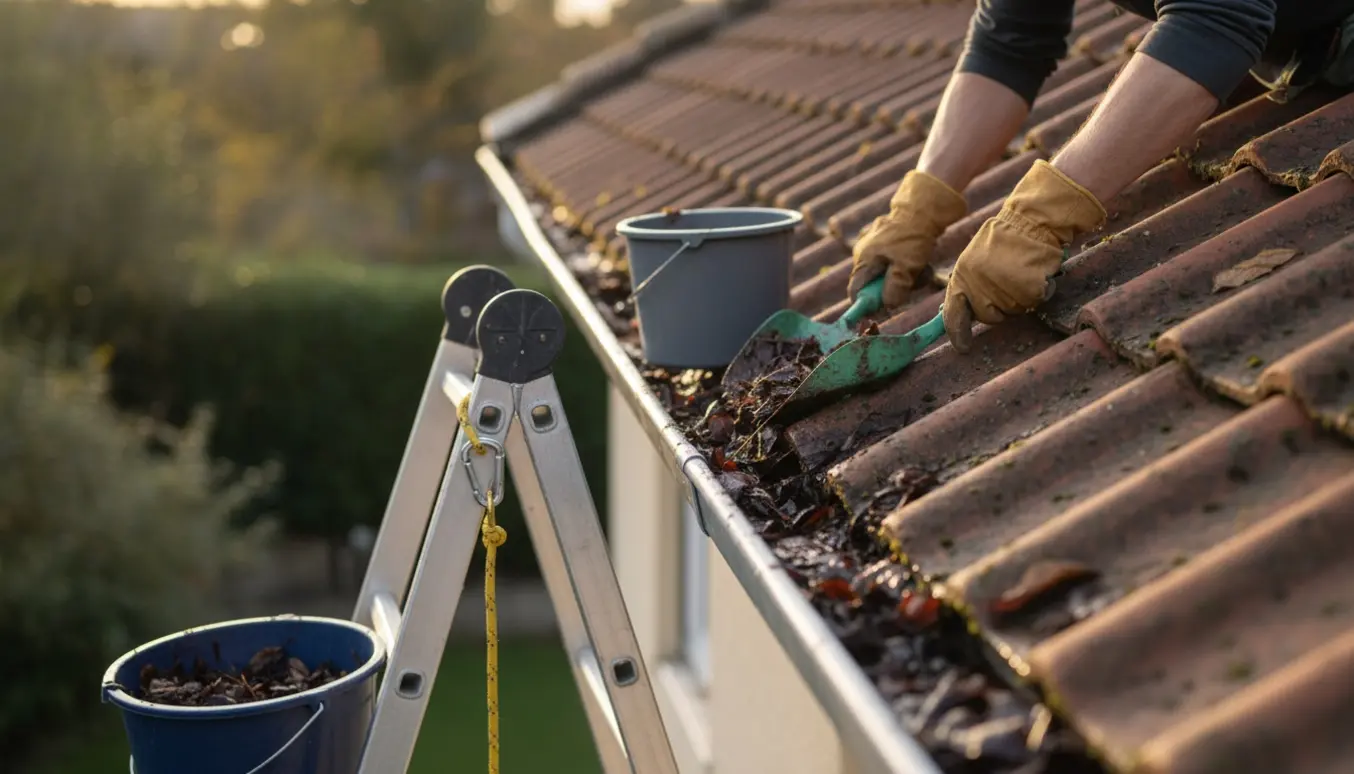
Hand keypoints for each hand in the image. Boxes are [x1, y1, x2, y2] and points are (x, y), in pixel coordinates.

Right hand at [847, 170, 967, 308]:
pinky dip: (909, 267)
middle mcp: (865, 254)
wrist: (924, 208)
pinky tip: (921, 262)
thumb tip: (887, 306)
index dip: (867, 305)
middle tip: (912, 285)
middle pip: (874, 285)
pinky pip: (896, 264)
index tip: (884, 310)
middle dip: (894, 289)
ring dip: (906, 278)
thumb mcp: (905, 268)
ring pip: (888, 275)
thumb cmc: (912, 238)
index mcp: (864, 260)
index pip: (855, 292)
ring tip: (922, 270)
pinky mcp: (889, 244)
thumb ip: (894, 290)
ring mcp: (876, 248)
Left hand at [942, 160, 1105, 352]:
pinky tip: (1036, 271)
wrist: (1033, 220)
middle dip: (997, 307)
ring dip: (1019, 297)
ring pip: (1013, 310)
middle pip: (988, 316)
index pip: (953, 313)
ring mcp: (1005, 287)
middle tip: (1007, 281)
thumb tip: (951, 314)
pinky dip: (1039, 290)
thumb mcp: (974, 258)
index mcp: (962, 275)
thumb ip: (965, 285)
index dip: (957, 333)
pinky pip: (1034, 301)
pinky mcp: (1029, 288)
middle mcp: (980, 284)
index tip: (962, 347)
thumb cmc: (1004, 239)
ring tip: (1021, 270)